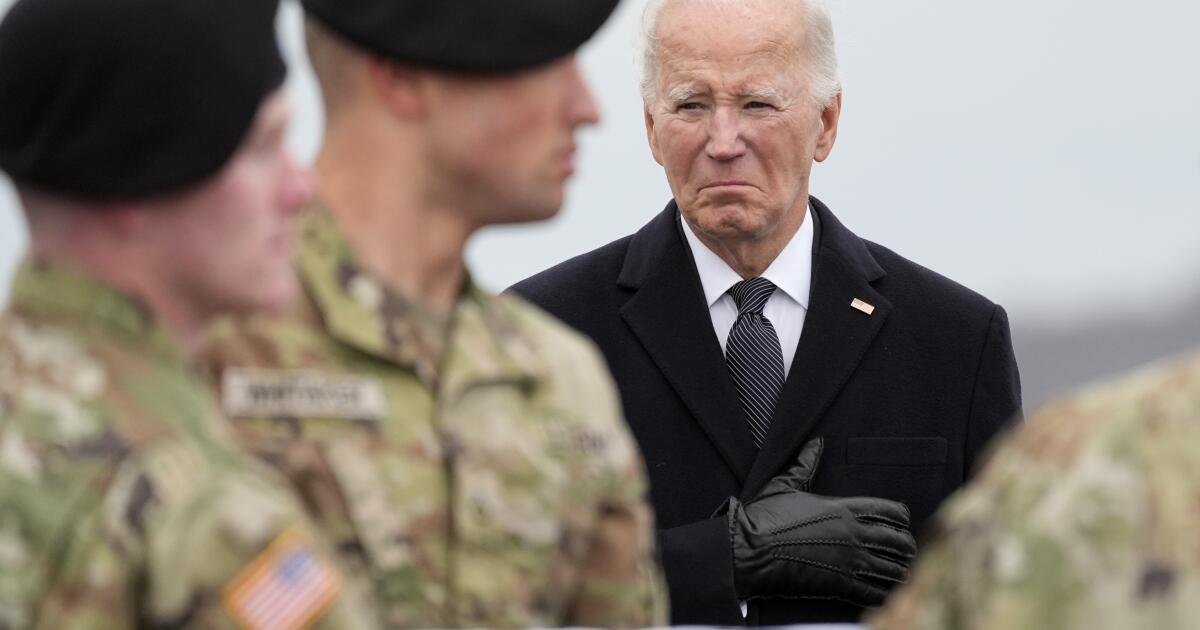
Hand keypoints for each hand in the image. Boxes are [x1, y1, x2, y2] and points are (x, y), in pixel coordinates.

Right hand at [725, 438, 916, 606]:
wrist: (749, 550)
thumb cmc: (764, 516)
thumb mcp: (785, 484)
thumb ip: (805, 464)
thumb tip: (815, 443)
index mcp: (842, 508)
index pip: (889, 511)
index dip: (901, 517)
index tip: (902, 523)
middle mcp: (853, 533)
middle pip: (897, 541)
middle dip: (906, 547)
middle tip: (907, 552)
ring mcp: (849, 561)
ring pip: (891, 569)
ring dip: (899, 572)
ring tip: (902, 574)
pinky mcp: (840, 585)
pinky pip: (874, 592)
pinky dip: (884, 594)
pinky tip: (886, 594)